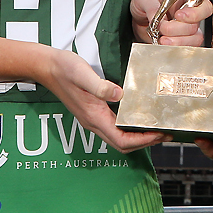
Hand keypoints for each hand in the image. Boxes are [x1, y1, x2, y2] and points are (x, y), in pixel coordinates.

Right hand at [37, 47, 167, 153]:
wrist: (47, 67)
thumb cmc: (64, 69)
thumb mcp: (83, 75)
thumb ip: (100, 86)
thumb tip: (119, 94)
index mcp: (94, 117)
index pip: (122, 140)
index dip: (143, 141)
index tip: (160, 134)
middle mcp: (94, 122)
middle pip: (122, 145)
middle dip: (145, 142)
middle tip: (165, 134)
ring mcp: (93, 119)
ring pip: (118, 138)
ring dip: (139, 137)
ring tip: (157, 128)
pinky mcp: (94, 112)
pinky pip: (115, 128)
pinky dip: (130, 128)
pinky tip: (140, 117)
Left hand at [131, 0, 209, 45]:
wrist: (140, 15)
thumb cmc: (146, 1)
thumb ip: (152, 6)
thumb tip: (158, 19)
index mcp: (186, 1)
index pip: (204, 7)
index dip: (195, 14)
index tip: (178, 15)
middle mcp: (190, 16)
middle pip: (195, 26)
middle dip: (177, 30)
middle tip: (162, 28)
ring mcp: (187, 31)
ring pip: (194, 40)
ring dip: (177, 42)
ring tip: (162, 40)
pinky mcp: (181, 42)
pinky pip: (186, 49)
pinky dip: (174, 49)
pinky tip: (163, 45)